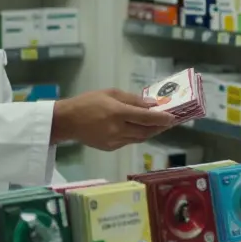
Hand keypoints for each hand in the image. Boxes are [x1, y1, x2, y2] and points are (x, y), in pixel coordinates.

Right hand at [51, 89, 174, 149]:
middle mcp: (118, 129)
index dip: (161, 118)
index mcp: (117, 112)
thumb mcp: (110, 93)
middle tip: (169, 121)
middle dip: (159, 126)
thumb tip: (152, 104)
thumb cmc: (88, 102)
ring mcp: (114, 141)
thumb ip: (132, 99)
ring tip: (159, 125)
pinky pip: (129, 142)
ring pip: (139, 138)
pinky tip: (140, 129)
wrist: (67, 121)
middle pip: (146, 131)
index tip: (173, 117)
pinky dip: (138, 136)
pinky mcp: (110, 148)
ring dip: (151, 132)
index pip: (146, 117)